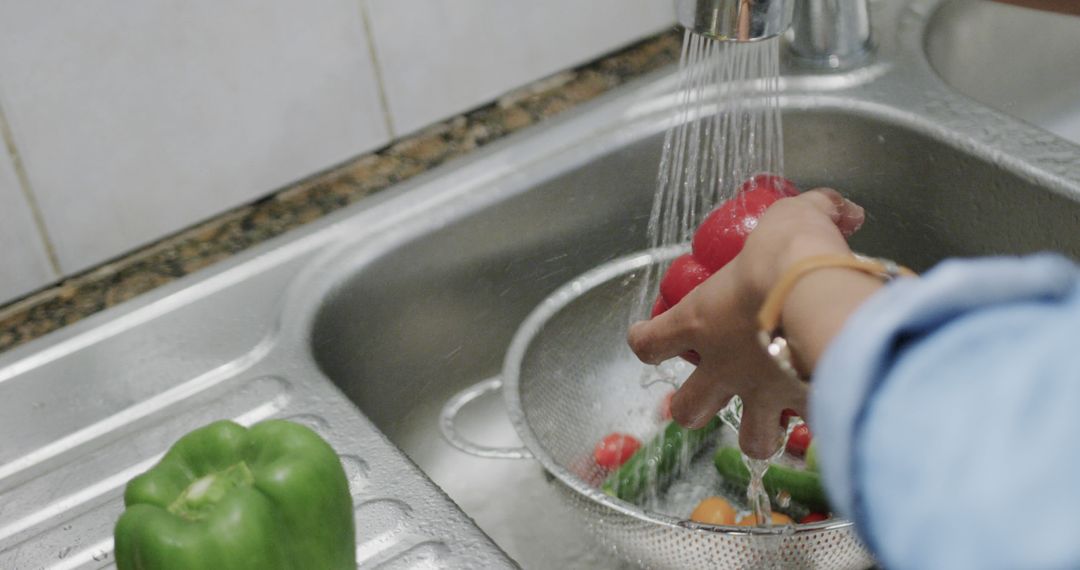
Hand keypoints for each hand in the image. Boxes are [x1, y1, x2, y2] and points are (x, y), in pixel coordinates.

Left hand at [627, 189, 865, 458]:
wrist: (820, 294)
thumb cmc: (788, 255)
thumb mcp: (794, 219)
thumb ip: (817, 212)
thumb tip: (845, 211)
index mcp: (700, 321)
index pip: (649, 343)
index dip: (646, 341)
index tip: (651, 336)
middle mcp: (724, 366)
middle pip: (687, 410)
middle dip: (695, 406)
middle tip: (716, 389)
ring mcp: (762, 394)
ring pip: (749, 440)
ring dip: (757, 432)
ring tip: (771, 419)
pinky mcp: (803, 409)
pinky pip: (808, 435)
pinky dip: (817, 427)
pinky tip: (830, 414)